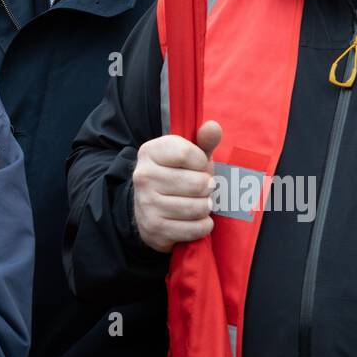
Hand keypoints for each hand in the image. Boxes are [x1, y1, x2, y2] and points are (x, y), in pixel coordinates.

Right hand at [131, 120, 222, 252]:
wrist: (150, 207)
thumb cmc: (177, 175)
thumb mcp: (189, 155)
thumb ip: (203, 140)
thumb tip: (213, 127)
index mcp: (150, 151)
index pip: (189, 154)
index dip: (203, 162)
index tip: (200, 167)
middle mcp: (143, 176)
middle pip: (197, 183)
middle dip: (208, 188)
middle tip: (203, 189)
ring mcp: (146, 203)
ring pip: (197, 207)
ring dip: (206, 207)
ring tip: (201, 204)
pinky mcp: (154, 228)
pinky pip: (194, 229)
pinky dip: (203, 226)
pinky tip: (198, 220)